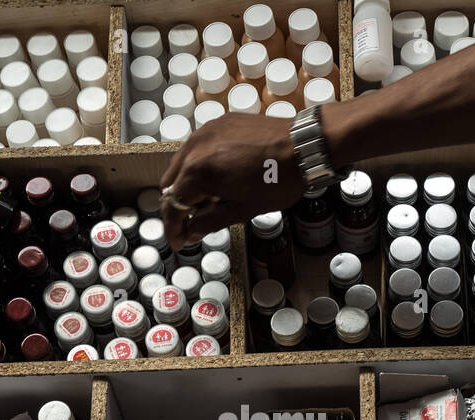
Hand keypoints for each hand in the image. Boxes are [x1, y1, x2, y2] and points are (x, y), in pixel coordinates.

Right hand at [159, 113, 304, 248]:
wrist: (304, 146)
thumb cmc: (279, 179)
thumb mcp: (242, 210)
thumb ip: (210, 221)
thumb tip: (192, 232)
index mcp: (198, 172)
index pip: (173, 205)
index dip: (173, 228)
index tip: (179, 242)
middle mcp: (195, 147)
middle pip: (171, 183)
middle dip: (178, 206)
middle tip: (192, 224)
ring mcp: (206, 131)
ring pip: (182, 164)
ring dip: (188, 185)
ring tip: (209, 202)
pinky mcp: (219, 123)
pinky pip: (198, 148)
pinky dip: (200, 165)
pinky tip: (219, 178)